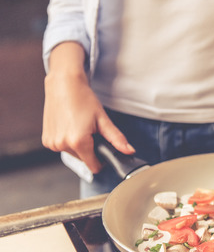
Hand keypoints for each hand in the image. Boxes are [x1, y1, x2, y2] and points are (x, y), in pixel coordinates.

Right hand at [41, 43, 134, 172]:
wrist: (64, 84)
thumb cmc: (83, 98)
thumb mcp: (103, 119)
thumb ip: (116, 138)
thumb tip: (129, 150)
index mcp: (78, 142)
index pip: (94, 166)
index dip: (102, 160)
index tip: (104, 149)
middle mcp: (62, 144)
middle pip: (84, 159)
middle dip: (90, 148)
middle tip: (90, 129)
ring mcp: (52, 144)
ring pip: (73, 154)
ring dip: (79, 144)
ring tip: (79, 125)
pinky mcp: (46, 141)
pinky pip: (63, 148)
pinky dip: (68, 141)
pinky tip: (70, 126)